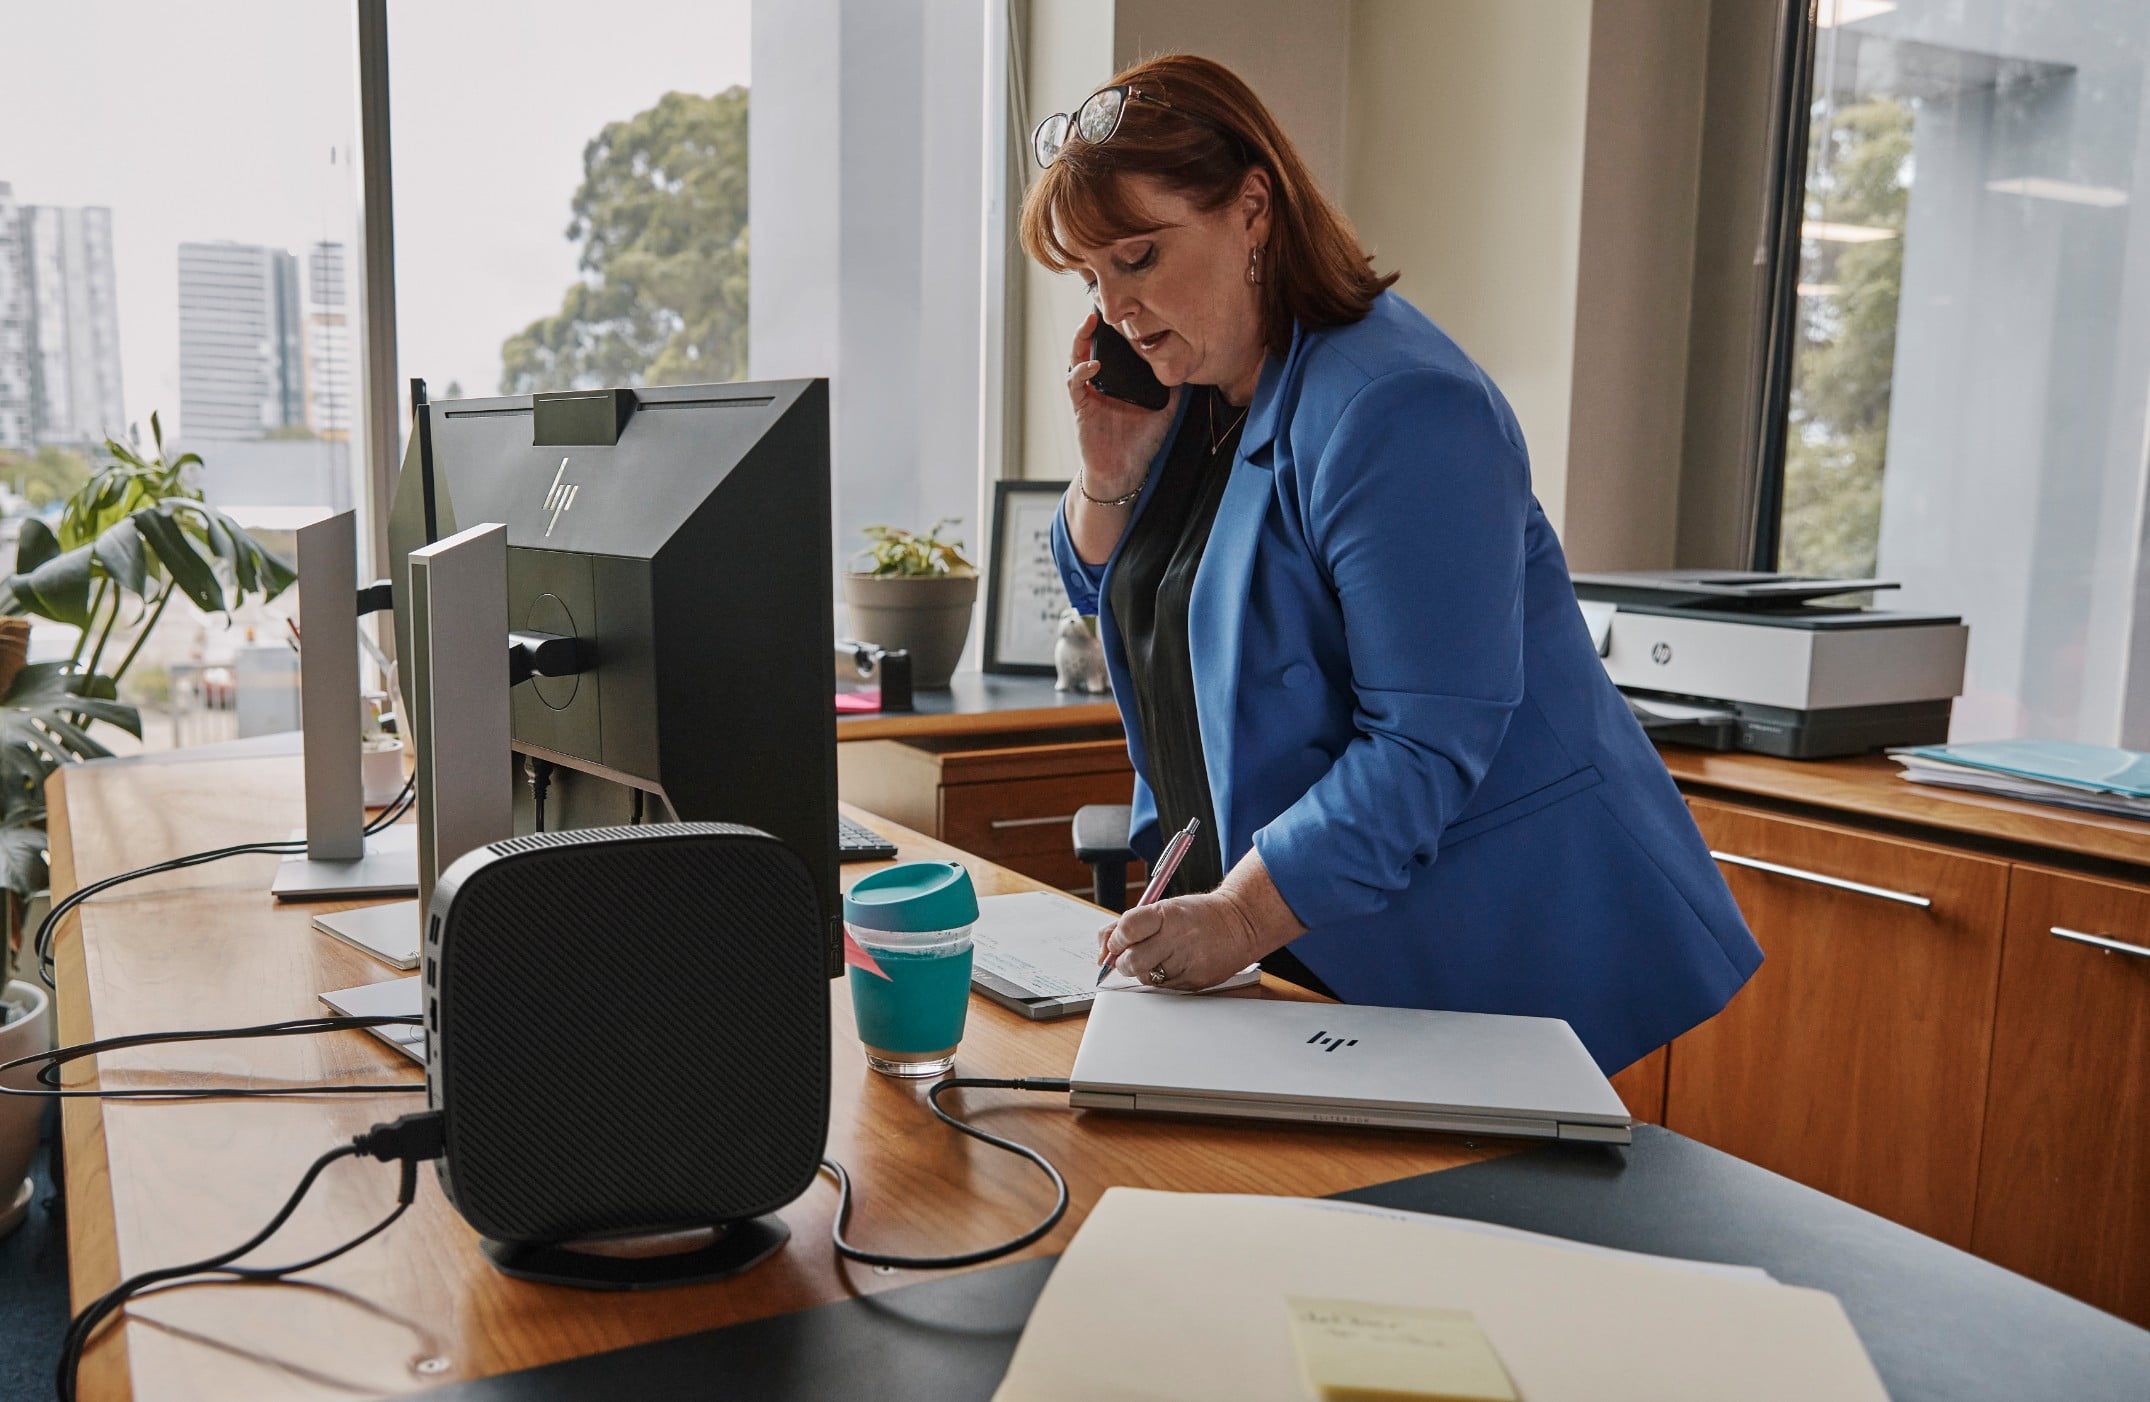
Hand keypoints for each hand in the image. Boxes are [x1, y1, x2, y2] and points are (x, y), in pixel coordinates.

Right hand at [1067, 310, 1177, 499]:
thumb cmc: (1140, 441)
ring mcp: (1088, 392)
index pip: (1113, 347)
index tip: (1124, 310)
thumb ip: (1173, 387)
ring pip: (1077, 357)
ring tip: (1090, 322)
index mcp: (1118, 379)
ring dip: (1081, 338)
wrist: (1125, 470)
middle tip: (1101, 304)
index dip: (1115, 328)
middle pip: (1092, 345)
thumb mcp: (1165, 410)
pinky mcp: (1080, 406)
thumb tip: (1190, 365)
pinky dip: (1081, 371)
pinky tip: (1094, 364)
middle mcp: (1101, 381)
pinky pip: (1075, 383)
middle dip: (1094, 324)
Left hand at [1097, 891, 1266, 991]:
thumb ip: (1128, 926)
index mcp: (1167, 914)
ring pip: (1145, 978)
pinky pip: (1164, 988)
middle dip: (1123, 962)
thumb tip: (1102, 951)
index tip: (1117, 941)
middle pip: (1131, 961)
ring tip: (1160, 956)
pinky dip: (1162, 979)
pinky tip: (1175, 964)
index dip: (1115, 938)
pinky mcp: (1195, 982)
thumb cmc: (1196, 916)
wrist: (1238, 925)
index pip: (1127, 928)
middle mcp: (1178, 938)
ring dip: (1144, 970)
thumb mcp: (1163, 908)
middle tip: (1130, 955)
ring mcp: (1188, 963)